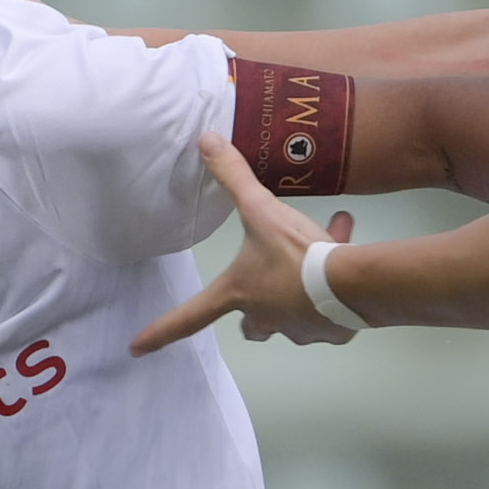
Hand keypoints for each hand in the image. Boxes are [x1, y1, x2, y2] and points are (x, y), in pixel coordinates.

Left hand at [132, 142, 351, 352]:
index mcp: (239, 293)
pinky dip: (332, 287)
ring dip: (300, 289)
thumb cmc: (296, 253)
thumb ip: (234, 177)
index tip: (136, 348)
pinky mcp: (330, 330)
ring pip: (292, 316)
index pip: (189, 318)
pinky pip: (327, 310)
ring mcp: (299, 328)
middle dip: (254, 312)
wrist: (352, 284)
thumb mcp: (262, 209)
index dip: (160, 332)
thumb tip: (206, 140)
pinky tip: (345, 258)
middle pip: (250, 326)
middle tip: (267, 288)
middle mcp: (265, 317)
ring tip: (320, 256)